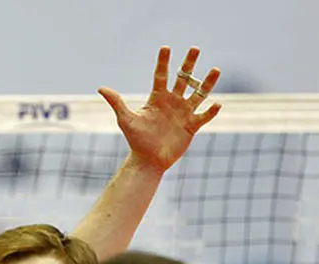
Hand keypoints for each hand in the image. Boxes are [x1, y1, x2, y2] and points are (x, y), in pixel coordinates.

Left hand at [99, 46, 221, 172]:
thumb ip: (117, 102)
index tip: (166, 47)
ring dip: (207, 83)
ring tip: (215, 70)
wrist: (147, 160)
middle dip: (189, 64)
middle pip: (183, 79)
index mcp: (157, 98)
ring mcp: (183, 113)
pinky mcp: (192, 126)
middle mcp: (172, 102)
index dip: (163, 62)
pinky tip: (217, 104)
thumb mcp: (126, 119)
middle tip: (195, 48)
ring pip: (198, 94)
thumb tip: (101, 88)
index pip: (161, 76)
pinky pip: (204, 116)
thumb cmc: (136, 140)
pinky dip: (211, 111)